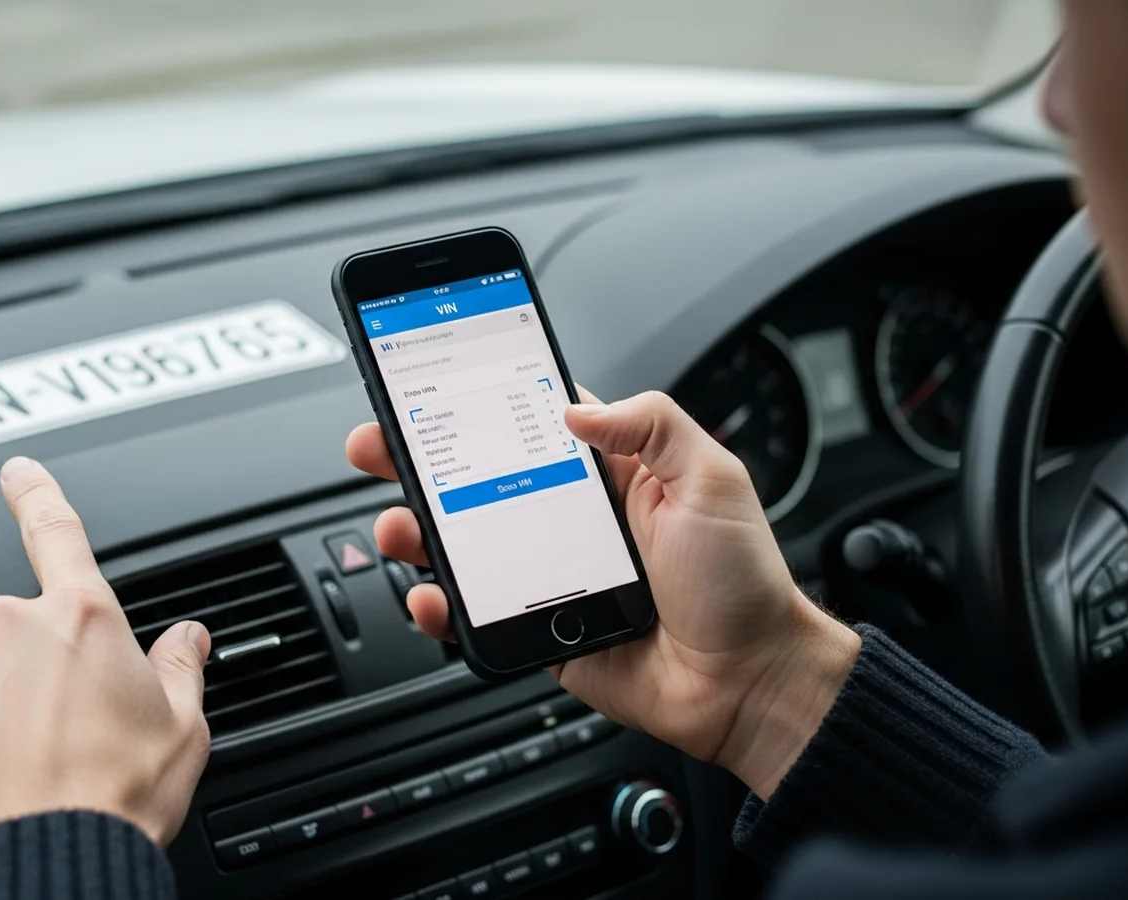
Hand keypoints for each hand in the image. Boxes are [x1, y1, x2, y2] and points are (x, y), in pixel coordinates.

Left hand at [0, 457, 210, 860]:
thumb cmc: (112, 800)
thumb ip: (182, 669)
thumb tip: (189, 638)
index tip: (17, 471)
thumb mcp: (182, 731)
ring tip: (16, 764)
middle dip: (32, 671)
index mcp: (82, 618)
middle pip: (18, 632)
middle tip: (58, 733)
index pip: (57, 534)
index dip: (37, 495)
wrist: (39, 862)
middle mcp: (8, 625)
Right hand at [346, 390, 858, 797]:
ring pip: (467, 547)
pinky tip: (432, 594)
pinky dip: (444, 606)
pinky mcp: (540, 631)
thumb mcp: (713, 478)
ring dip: (420, 533)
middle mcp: (573, 520)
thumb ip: (652, 423)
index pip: (530, 424)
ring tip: (399, 526)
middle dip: (421, 463)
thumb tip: (575, 404)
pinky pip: (479, 614)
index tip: (430, 390)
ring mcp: (551, 576)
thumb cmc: (743, 583)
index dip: (479, 405)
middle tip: (378, 447)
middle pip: (478, 482)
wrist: (749, 682)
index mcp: (613, 475)